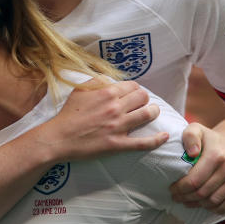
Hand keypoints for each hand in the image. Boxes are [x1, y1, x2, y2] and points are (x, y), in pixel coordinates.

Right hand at [42, 80, 167, 160]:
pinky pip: (143, 143)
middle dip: (145, 99)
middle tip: (142, 104)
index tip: (133, 95)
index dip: (135, 90)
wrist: (58, 138)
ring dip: (153, 113)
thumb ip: (97, 81)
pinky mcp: (117, 144)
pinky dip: (157, 140)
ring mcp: (118, 126)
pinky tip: (165, 136)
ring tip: (152, 114)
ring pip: (147, 115)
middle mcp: (115, 108)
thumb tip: (110, 79)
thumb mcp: (79, 90)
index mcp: (107, 93)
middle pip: (143, 97)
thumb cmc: (67, 114)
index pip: (133, 86)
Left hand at [169, 123, 224, 212]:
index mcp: (216, 154)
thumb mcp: (196, 129)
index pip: (194, 180)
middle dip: (186, 198)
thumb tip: (192, 153)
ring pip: (215, 201)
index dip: (180, 189)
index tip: (172, 189)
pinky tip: (204, 204)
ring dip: (198, 205)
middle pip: (203, 193)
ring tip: (187, 201)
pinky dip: (215, 209)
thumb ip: (190, 136)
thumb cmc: (210, 139)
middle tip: (177, 197)